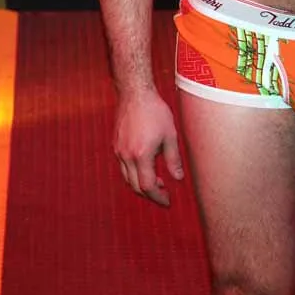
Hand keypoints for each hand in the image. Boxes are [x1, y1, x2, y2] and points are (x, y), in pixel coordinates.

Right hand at [114, 88, 184, 206]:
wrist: (135, 93)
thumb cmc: (154, 111)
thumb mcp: (170, 135)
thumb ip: (174, 159)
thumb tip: (178, 178)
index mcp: (141, 154)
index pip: (148, 186)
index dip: (158, 197)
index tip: (167, 200)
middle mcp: (126, 156)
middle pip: (135, 186)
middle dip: (150, 194)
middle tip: (164, 193)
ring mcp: (118, 151)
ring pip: (127, 178)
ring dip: (141, 184)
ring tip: (158, 179)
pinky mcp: (116, 145)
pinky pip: (123, 167)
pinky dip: (134, 173)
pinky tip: (146, 165)